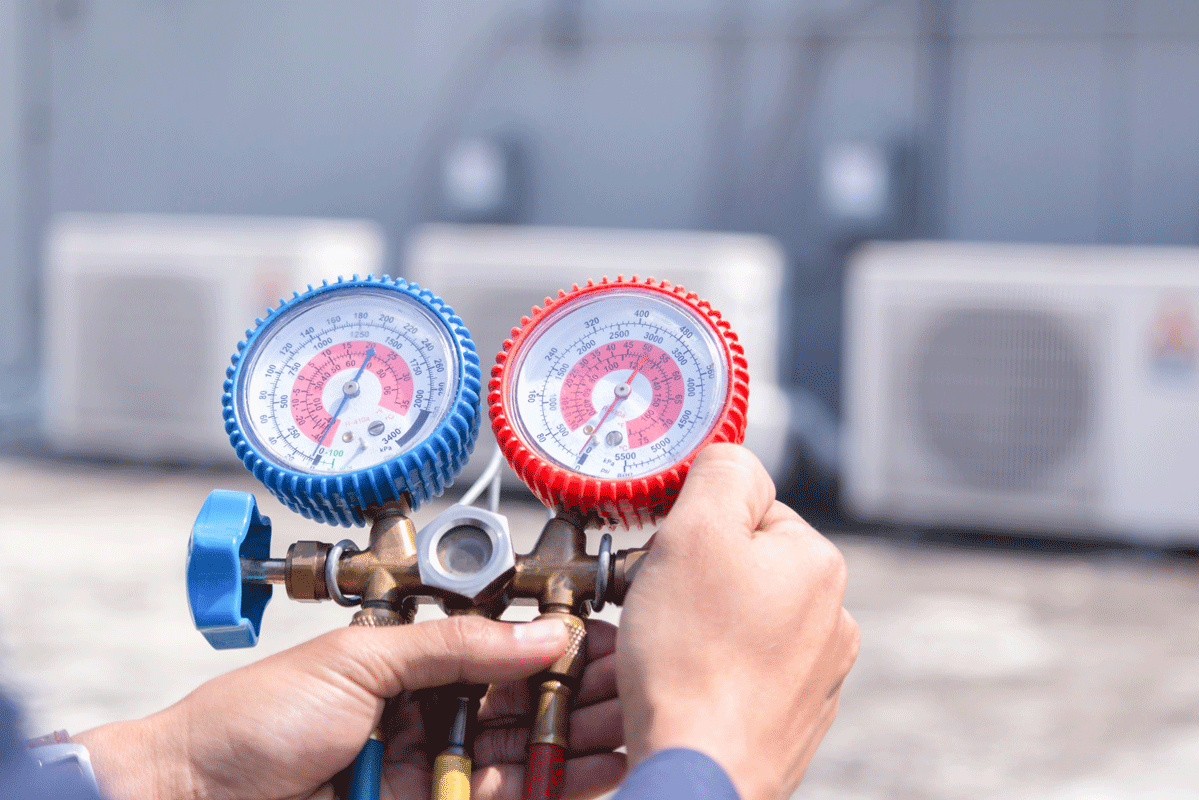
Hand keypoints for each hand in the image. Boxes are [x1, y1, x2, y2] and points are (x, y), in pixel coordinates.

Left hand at [76, 616, 624, 799]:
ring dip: (575, 743)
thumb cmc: (251, 718)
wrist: (190, 797)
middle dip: (577, 697)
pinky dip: (546, 785)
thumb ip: (456, 647)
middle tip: (631, 694)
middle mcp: (426, 712)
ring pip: (519, 754)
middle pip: (520, 704)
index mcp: (409, 662)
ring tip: (627, 734)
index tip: (602, 646)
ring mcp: (429, 767)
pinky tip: (589, 773)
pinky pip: (500, 795)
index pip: (500, 651)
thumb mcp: (359, 660)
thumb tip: (538, 632)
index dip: (555, 648)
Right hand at [617, 444, 859, 799]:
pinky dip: (710, 672)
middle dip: (693, 579)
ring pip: (739, 620)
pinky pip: (741, 671)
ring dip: (699, 626)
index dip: (692, 527)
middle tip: (658, 609)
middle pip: (741, 565)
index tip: (665, 560)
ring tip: (668, 654)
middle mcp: (831, 618)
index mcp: (816, 563)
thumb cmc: (691, 663)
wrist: (697, 774)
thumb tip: (729, 455)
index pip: (747, 507)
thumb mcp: (693, 532)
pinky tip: (687, 686)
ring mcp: (815, 674)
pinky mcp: (791, 718)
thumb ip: (718, 473)